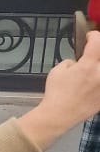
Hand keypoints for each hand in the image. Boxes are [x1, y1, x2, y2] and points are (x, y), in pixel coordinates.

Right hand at [18, 31, 99, 148]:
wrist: (58, 116)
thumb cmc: (56, 94)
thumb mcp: (57, 70)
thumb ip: (71, 62)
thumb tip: (77, 62)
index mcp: (88, 66)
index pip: (97, 41)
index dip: (93, 36)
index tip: (89, 37)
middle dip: (97, 52)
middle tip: (92, 54)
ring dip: (97, 67)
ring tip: (92, 68)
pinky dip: (97, 82)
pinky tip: (91, 82)